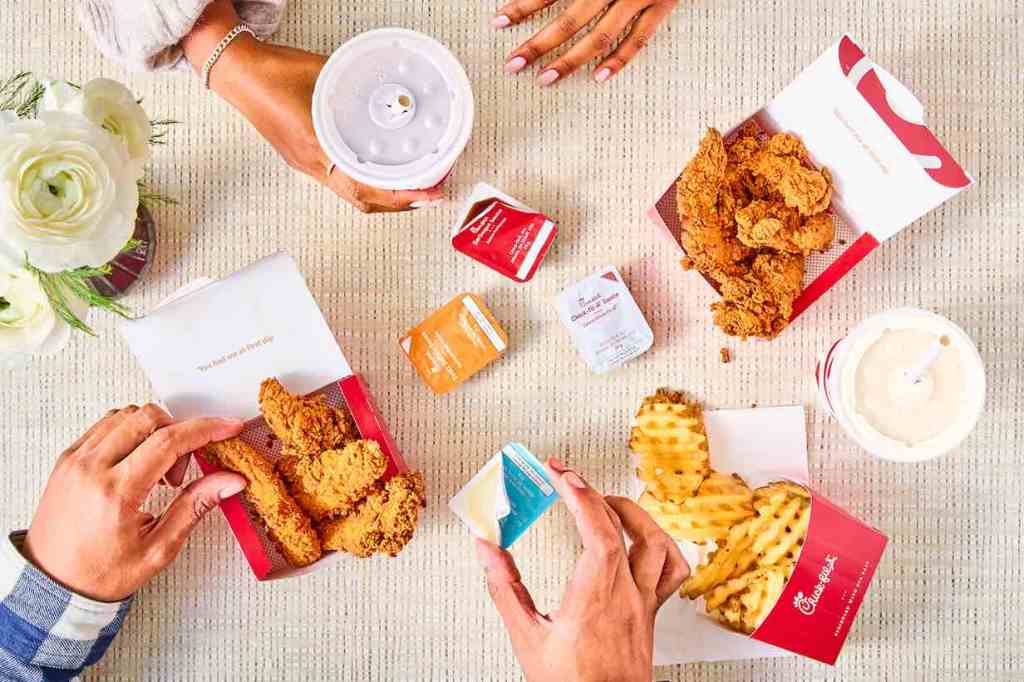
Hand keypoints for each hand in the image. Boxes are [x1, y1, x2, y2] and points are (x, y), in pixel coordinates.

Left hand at [22, 405, 246, 601]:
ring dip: (154, 431)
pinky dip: (130, 433)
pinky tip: (138, 461)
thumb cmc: (99, 574)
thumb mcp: (157, 549)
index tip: (228, 428)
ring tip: (158, 469)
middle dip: (179, 432)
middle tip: (184, 466)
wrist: (51, 584)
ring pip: (126, 415)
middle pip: (148, 417)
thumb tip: (230, 481)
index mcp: (115, 492)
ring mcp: (75, 460)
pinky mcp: (67, 459)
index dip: (206, 429)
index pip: (169, 441)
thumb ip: (195, 506)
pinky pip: (105, 425)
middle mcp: (91, 468)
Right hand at [182, 1, 442, 212]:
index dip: (399, 194)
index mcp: (315, 146)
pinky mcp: (305, 159)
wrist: (237, 74)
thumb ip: (354, 86)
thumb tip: (386, 92)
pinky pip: (342, 183)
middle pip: (363, 200)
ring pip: (353, 196)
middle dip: (402, 203)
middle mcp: (311, 163)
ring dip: (387, 199)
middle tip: (434, 194)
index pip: (363, 185)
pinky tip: (385, 178)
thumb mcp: (323, 73)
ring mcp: (307, 164)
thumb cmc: (271, 71)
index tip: (427, 192)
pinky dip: (369, 186)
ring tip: (417, 191)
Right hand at [477, 458, 688, 681]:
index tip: (562, 474)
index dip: (581, 495)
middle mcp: (626, 596)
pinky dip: (660, 544)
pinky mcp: (651, 612)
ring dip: (632, 512)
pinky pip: (672, 570)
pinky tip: (642, 538)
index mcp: (595, 598)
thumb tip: (487, 548)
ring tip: (606, 501)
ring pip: (657, 543)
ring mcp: (644, 603)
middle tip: (567, 478)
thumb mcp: (526, 636)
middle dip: (592, 492)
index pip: (599, 532)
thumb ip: (505, 588)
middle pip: (623, 527)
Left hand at [494, 0, 678, 85]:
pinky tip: (597, 78)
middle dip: (539, 44)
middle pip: (570, 19)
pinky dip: (619, 60)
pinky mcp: (662, 4)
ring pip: (600, 35)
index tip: (498, 22)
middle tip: (513, 64)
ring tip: (545, 79)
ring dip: (570, 60)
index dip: (523, 6)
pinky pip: (639, 38)